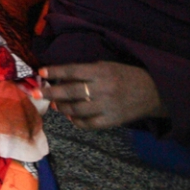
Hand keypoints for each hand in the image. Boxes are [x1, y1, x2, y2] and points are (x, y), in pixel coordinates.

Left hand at [38, 62, 167, 129]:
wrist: (154, 93)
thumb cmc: (126, 75)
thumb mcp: (107, 66)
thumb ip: (86, 72)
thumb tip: (61, 78)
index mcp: (102, 72)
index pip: (73, 71)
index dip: (55, 72)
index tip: (40, 72)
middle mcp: (103, 89)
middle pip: (70, 92)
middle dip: (49, 92)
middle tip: (35, 93)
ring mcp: (107, 107)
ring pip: (75, 109)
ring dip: (61, 106)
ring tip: (54, 103)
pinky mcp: (111, 121)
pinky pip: (87, 124)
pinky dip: (75, 121)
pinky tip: (69, 116)